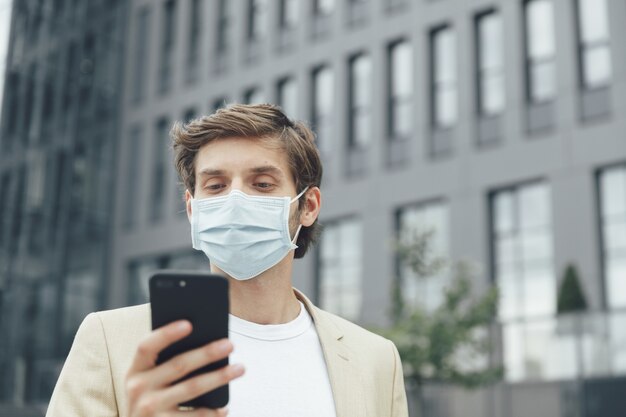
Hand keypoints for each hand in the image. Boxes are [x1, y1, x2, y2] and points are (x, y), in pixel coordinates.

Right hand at [125, 320, 243, 416]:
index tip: (189, 324)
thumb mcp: (148, 382)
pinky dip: (213, 412)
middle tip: (230, 344)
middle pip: (178, 365)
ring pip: (193, 387)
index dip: (166, 334)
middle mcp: (138, 389)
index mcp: (135, 370)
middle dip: (207, 353)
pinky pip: (196, 415)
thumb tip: (205, 339)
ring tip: (240, 368)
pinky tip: (224, 407)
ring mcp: (149, 410)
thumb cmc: (150, 400)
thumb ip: (165, 362)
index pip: (146, 346)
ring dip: (219, 377)